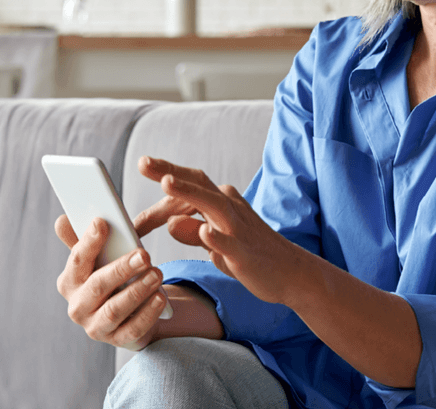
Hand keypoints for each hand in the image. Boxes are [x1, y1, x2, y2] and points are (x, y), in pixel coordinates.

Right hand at [55, 215, 168, 350]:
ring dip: (137, 291)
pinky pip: (133, 329)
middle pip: (97, 287)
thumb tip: (62, 220)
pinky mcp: (118, 340)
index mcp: (70, 281)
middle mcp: (78, 307)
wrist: (129, 312)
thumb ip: (85, 240)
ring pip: (114, 310)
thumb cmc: (112, 276)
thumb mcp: (101, 257)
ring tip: (157, 274)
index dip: (89, 242)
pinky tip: (160, 298)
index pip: (77, 261)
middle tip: (144, 254)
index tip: (102, 222)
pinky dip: (147, 314)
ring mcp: (96, 327)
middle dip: (121, 269)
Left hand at [139, 156, 305, 306]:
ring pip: (212, 205)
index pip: (192, 184)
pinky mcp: (245, 253)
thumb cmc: (252, 255)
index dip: (166, 175)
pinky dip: (216, 236)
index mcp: (223, 203)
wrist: (291, 273)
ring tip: (166, 183)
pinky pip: (229, 243)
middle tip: (144, 162)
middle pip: (199, 185)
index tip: (144, 164)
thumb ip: (193, 231)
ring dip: (190, 193)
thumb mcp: (216, 242)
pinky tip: (203, 231)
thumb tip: (170, 222)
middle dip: (171, 172)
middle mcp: (231, 209)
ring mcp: (239, 229)